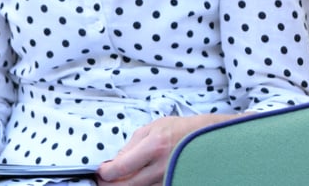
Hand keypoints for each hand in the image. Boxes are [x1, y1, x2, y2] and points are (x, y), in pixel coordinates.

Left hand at [96, 113, 235, 184]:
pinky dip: (139, 185)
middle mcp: (160, 167)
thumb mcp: (153, 128)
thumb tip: (113, 163)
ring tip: (122, 176)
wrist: (207, 139)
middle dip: (109, 184)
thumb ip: (130, 146)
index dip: (104, 173)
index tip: (101, 171)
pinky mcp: (172, 184)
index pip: (120, 169)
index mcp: (154, 147)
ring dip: (124, 185)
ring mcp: (167, 179)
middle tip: (105, 178)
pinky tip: (137, 178)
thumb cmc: (181, 130)